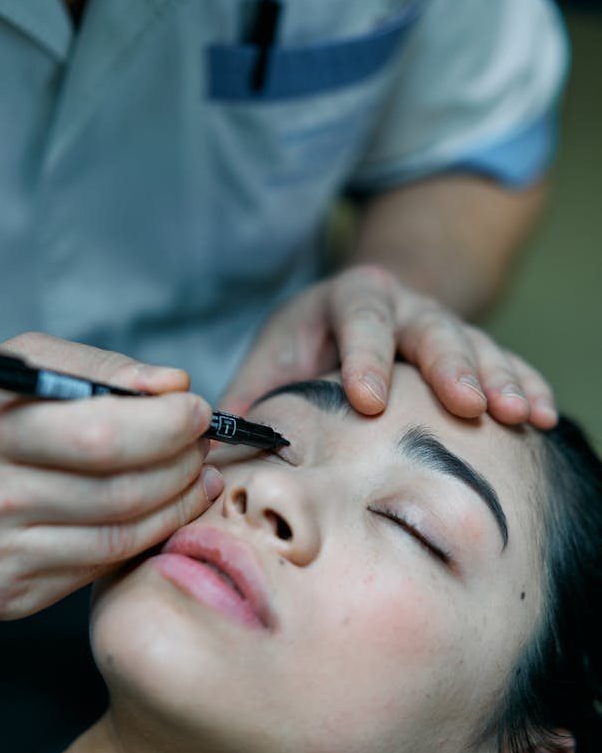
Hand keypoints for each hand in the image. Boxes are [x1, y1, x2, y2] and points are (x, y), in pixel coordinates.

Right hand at [0, 333, 223, 618]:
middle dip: (182, 463)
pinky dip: (143, 537)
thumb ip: (100, 370)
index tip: (197, 411)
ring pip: (121, 537)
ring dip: (176, 503)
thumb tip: (175, 388)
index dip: (166, 426)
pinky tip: (157, 510)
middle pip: (120, 491)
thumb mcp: (22, 366)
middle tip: (201, 444)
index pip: (101, 436)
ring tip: (193, 475)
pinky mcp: (6, 596)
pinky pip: (100, 567)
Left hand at [221, 266, 556, 427]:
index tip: (369, 399)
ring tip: (520, 415)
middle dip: (450, 365)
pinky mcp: (470, 347)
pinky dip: (525, 384)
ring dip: (497, 379)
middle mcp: (398, 304)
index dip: (364, 356)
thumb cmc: (303, 355)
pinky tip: (543, 413)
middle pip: (429, 325)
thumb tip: (209, 451)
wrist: (353, 324)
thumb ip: (248, 402)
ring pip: (475, 342)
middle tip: (468, 405)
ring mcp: (439, 323)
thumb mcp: (271, 366)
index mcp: (342, 301)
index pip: (357, 317)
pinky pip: (504, 360)